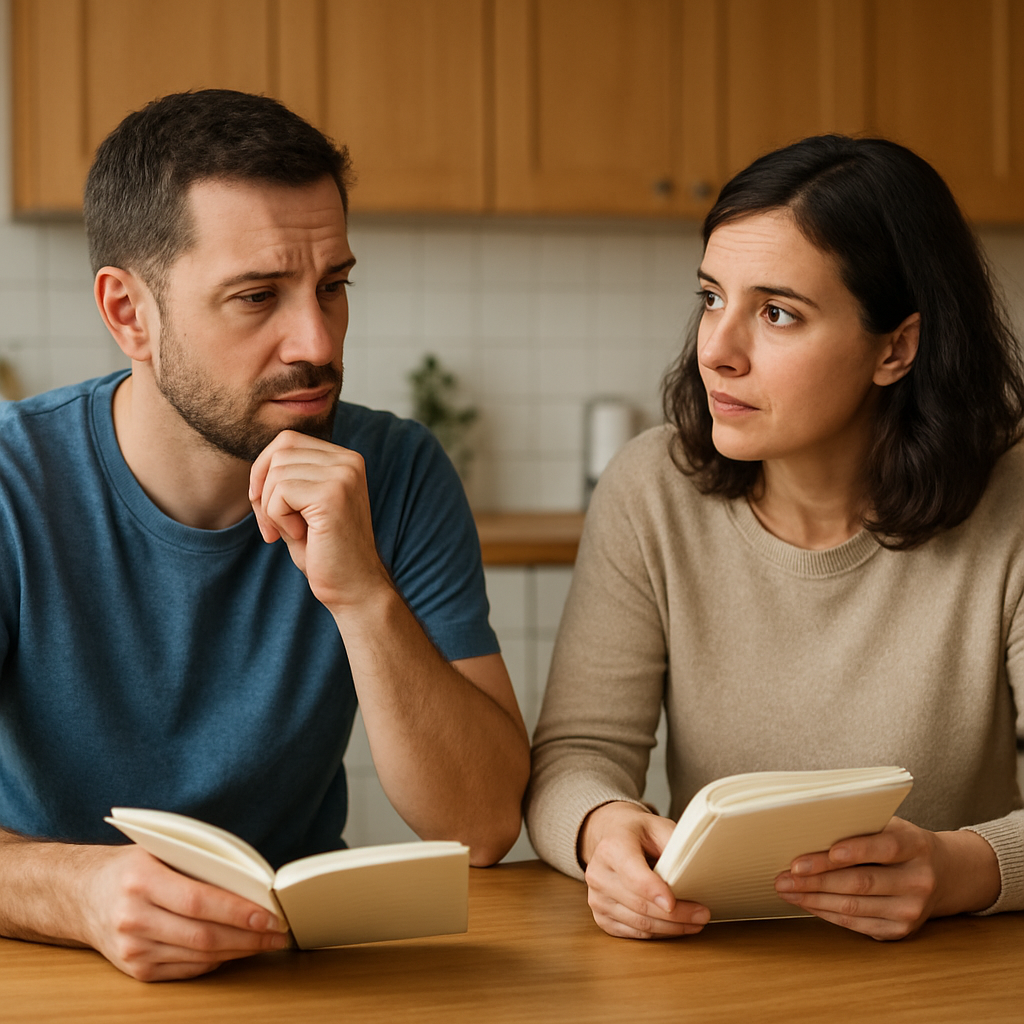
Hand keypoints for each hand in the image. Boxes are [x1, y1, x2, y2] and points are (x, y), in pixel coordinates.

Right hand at [82, 845, 288, 980]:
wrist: (81, 895)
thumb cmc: (130, 867)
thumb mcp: (159, 850)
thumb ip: (198, 863)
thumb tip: (250, 880)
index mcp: (141, 881)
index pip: (198, 901)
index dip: (237, 911)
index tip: (269, 915)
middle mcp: (133, 918)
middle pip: (203, 935)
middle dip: (248, 937)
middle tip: (278, 933)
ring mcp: (133, 949)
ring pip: (198, 956)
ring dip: (238, 951)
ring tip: (265, 942)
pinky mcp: (136, 970)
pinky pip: (186, 969)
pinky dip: (216, 961)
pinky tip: (236, 950)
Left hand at [248, 431, 391, 612]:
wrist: (354, 588)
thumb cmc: (325, 552)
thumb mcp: (303, 507)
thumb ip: (287, 480)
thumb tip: (256, 467)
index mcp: (346, 459)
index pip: (287, 441)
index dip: (264, 471)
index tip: (267, 508)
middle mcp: (349, 461)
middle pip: (278, 452)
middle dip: (263, 490)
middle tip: (273, 527)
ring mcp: (343, 475)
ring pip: (276, 473)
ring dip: (271, 508)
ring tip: (291, 533)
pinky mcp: (332, 495)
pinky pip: (279, 494)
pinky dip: (277, 519)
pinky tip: (301, 536)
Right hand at [579, 801, 710, 938]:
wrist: (611, 837)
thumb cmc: (638, 833)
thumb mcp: (658, 826)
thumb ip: (674, 844)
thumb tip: (695, 869)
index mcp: (611, 848)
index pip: (632, 875)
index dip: (652, 890)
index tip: (673, 903)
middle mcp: (598, 874)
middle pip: (639, 904)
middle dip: (675, 915)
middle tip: (702, 915)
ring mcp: (596, 898)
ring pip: (638, 924)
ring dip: (670, 928)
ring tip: (694, 923)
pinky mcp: (600, 916)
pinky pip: (632, 933)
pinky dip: (657, 934)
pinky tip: (674, 927)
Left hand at [773, 817, 1000, 939]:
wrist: (944, 875)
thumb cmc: (903, 843)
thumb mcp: (891, 825)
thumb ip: (860, 825)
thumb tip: (809, 826)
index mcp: (916, 846)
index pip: (886, 847)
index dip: (857, 850)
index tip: (829, 850)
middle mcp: (919, 880)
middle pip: (862, 881)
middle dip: (818, 879)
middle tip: (785, 874)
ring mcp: (911, 909)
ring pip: (855, 906)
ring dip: (814, 899)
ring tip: (786, 889)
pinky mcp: (901, 930)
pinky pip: (857, 923)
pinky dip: (827, 913)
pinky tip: (807, 903)